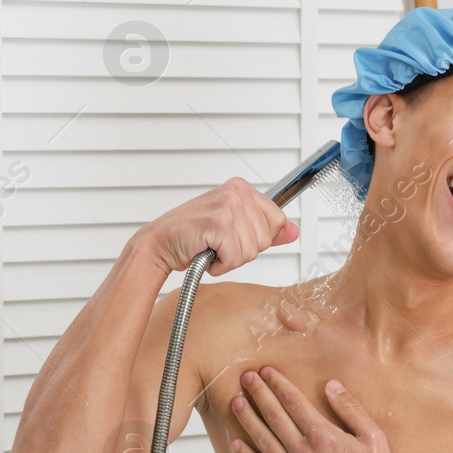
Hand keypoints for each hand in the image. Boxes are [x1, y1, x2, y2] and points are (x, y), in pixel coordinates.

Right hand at [137, 177, 298, 275]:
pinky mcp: (219, 223)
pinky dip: (220, 265)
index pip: (277, 220)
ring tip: (210, 247)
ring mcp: (228, 205)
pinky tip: (204, 252)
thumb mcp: (234, 229)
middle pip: (266, 238)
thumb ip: (265, 229)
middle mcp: (236, 191)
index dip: (256, 238)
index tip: (233, 235)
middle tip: (218, 243)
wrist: (159, 244)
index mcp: (241, 187)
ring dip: (230, 258)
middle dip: (243, 250)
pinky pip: (236, 258)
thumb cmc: (192, 236)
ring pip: (252, 250)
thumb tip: (293, 231)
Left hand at [228, 366, 400, 452]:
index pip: (294, 402)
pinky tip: (236, 445)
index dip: (278, 384)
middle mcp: (303, 452)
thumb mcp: (374, 438)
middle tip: (244, 378)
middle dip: (258, 394)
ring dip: (247, 419)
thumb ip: (351, 409)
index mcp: (323, 435)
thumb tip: (331, 385)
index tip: (266, 371)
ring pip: (263, 440)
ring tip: (235, 403)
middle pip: (274, 416)